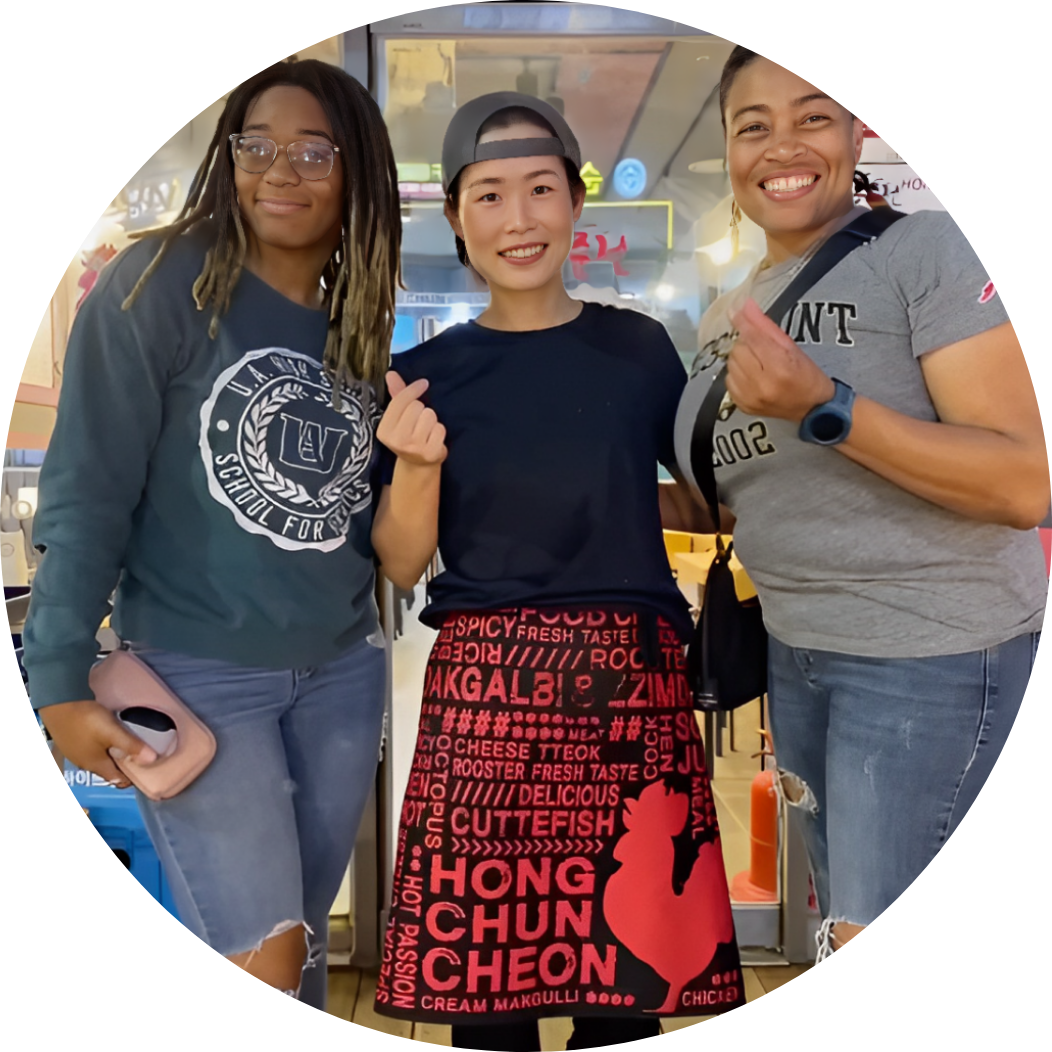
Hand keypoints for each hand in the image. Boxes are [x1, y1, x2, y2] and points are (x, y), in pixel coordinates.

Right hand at [40, 700, 158, 789]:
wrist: (57, 702)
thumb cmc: (87, 720)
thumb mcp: (112, 732)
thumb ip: (131, 746)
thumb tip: (153, 761)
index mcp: (96, 765)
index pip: (117, 780)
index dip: (132, 779)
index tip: (147, 772)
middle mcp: (84, 763)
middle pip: (108, 770)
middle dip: (123, 767)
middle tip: (141, 757)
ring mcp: (74, 753)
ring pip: (98, 760)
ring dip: (112, 757)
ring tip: (127, 747)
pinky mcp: (69, 741)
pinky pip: (90, 750)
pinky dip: (102, 748)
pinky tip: (107, 738)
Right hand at [377, 371, 447, 466]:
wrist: (418, 465)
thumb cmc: (408, 435)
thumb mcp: (399, 418)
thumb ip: (397, 395)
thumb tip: (391, 373)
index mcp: (384, 430)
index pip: (400, 401)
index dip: (413, 389)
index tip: (423, 383)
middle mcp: (397, 440)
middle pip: (417, 407)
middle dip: (421, 410)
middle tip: (419, 421)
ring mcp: (414, 448)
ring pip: (430, 416)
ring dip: (431, 420)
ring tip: (426, 430)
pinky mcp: (430, 453)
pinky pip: (440, 429)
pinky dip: (439, 431)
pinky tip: (433, 439)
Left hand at [726, 298, 835, 421]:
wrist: (812, 409)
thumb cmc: (807, 376)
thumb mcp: (792, 348)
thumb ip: (765, 326)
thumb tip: (744, 305)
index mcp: (780, 368)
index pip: (753, 339)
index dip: (743, 322)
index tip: (734, 308)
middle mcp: (762, 385)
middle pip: (738, 350)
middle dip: (747, 344)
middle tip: (762, 349)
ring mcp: (750, 398)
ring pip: (731, 364)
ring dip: (741, 359)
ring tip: (759, 363)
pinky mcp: (743, 405)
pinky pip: (729, 380)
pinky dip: (737, 374)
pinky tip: (752, 375)